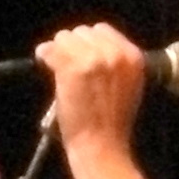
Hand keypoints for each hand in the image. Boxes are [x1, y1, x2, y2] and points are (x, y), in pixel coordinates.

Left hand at [33, 23, 147, 152]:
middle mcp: (115, 53)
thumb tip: (86, 46)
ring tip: (58, 69)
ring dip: (58, 51)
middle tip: (68, 65)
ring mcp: (93, 59)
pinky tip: (44, 66)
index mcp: (133, 57)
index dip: (88, 43)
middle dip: (73, 46)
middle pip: (83, 31)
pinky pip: (50, 50)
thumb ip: (113, 63)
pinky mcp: (72, 68)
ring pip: (65, 37)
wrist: (102, 147)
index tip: (81, 57)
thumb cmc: (112, 125)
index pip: (103, 30)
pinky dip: (44, 56)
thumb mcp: (127, 87)